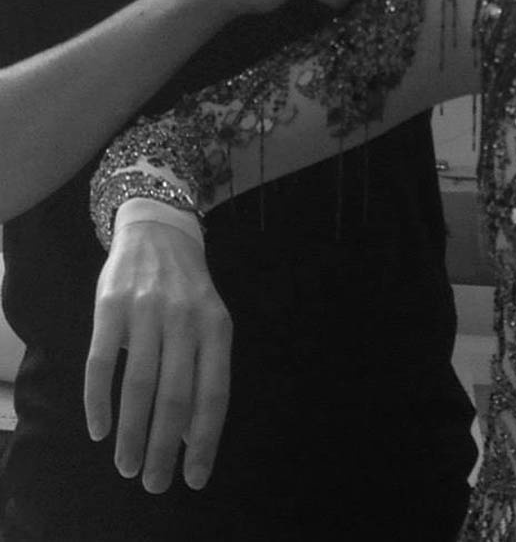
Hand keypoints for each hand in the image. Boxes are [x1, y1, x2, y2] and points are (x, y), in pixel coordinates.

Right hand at [84, 221, 231, 493]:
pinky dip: (98, 401)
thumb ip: (204, 373)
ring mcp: (146, 310)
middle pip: (175, 396)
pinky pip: (100, 362)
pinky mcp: (110, 305)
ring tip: (127, 465)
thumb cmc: (187, 289)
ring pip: (139, 385)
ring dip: (131, 433)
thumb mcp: (208, 322)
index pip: (214, 393)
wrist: (157, 231)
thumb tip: (193, 438)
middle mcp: (184, 318)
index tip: (194, 478)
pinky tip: (99, 429)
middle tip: (154, 482)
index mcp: (217, 326)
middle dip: (163, 447)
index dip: (205, 440)